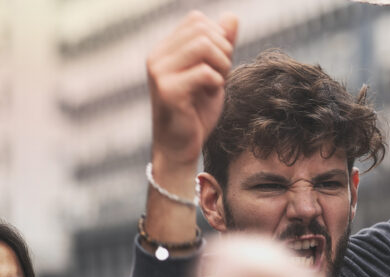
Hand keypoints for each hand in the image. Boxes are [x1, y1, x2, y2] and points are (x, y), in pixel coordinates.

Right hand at [147, 11, 237, 169]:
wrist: (181, 148)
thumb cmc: (196, 112)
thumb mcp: (214, 74)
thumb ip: (222, 46)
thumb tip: (232, 16)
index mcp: (164, 50)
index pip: (196, 21)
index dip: (217, 38)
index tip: (218, 64)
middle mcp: (157, 57)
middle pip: (202, 30)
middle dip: (222, 51)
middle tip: (220, 75)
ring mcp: (160, 73)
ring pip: (203, 46)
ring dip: (221, 65)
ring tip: (216, 84)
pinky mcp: (168, 91)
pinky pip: (204, 72)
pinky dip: (216, 83)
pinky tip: (210, 94)